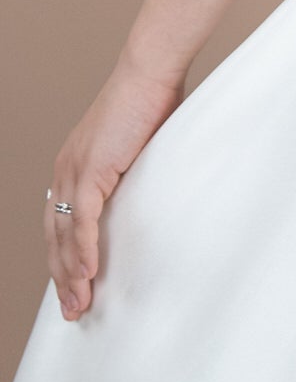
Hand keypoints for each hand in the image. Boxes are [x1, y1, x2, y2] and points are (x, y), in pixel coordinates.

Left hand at [45, 57, 186, 320]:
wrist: (151, 71)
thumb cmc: (154, 99)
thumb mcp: (141, 145)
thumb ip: (139, 171)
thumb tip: (155, 194)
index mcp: (74, 164)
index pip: (59, 221)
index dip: (64, 257)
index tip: (74, 286)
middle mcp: (66, 169)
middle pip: (55, 236)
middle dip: (62, 277)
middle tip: (73, 310)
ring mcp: (74, 170)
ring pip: (64, 235)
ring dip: (71, 274)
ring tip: (79, 304)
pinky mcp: (90, 170)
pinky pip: (82, 221)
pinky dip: (84, 251)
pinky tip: (89, 276)